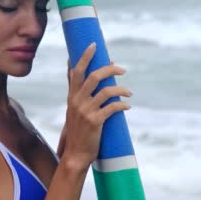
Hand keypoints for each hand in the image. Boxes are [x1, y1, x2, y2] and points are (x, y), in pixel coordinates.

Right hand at [59, 43, 131, 169]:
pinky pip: (113, 107)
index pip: (76, 71)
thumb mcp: (73, 110)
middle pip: (94, 76)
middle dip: (109, 69)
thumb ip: (77, 93)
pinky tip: (127, 106)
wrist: (75, 155)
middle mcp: (77, 101)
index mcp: (71, 97)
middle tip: (122, 69)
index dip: (85, 57)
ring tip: (129, 93)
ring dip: (121, 89)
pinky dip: (122, 104)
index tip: (93, 45)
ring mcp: (86, 111)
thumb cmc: (77, 131)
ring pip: (107, 90)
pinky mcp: (96, 121)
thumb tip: (85, 77)